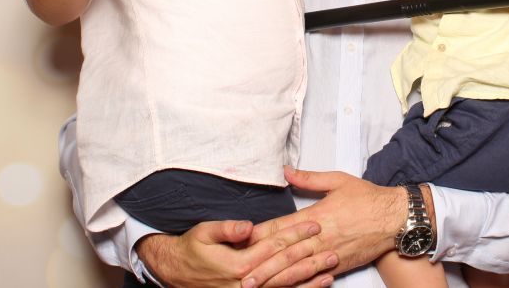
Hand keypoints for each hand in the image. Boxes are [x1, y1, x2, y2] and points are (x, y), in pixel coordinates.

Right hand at [137, 219, 334, 287]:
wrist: (177, 272)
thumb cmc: (192, 249)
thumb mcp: (204, 232)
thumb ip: (226, 229)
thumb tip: (248, 225)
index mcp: (238, 264)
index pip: (273, 246)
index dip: (295, 235)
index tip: (313, 225)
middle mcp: (246, 283)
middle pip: (284, 268)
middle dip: (309, 257)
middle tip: (331, 247)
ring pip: (285, 287)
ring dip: (309, 279)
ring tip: (330, 270)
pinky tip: (316, 286)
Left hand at [248, 168, 404, 282]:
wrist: (396, 218)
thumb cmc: (367, 198)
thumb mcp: (337, 180)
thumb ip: (309, 178)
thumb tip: (286, 170)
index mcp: (316, 215)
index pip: (281, 226)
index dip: (260, 235)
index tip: (240, 241)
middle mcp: (320, 237)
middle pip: (284, 252)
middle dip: (260, 265)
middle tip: (240, 275)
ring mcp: (330, 254)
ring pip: (296, 269)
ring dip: (275, 278)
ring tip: (256, 286)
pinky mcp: (339, 265)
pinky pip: (315, 277)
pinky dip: (300, 284)